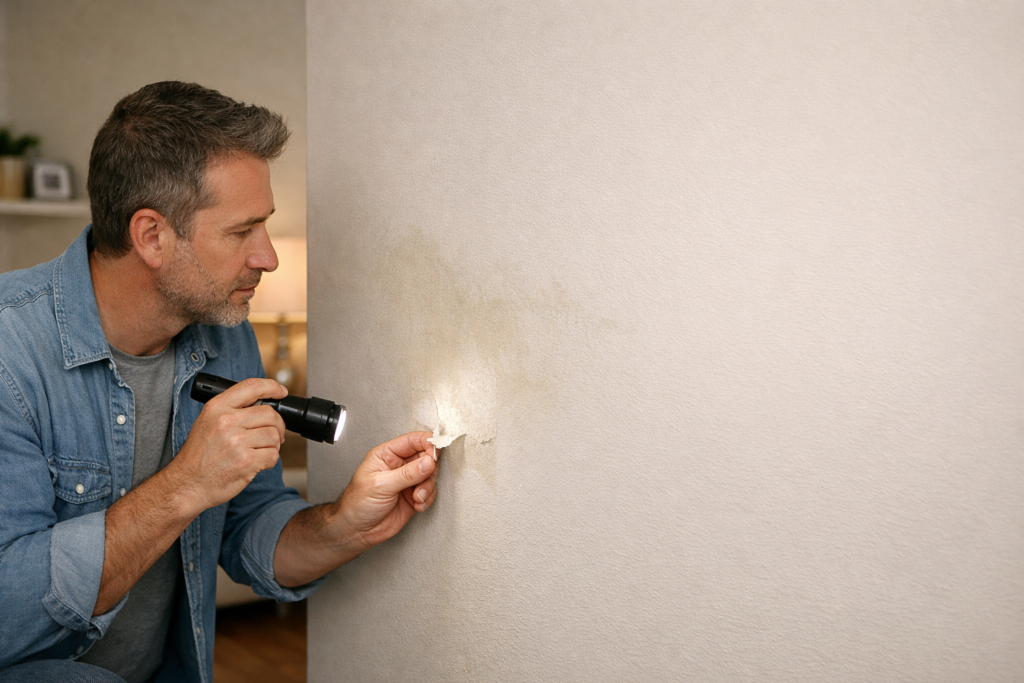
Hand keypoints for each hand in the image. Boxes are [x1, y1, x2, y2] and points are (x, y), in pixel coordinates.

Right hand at [168, 377, 287, 512]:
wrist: (187, 483)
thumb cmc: (198, 456)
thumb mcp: (207, 422)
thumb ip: (231, 410)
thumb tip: (262, 405)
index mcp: (217, 408)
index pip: (251, 387)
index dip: (271, 387)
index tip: (281, 391)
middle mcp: (226, 422)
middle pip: (269, 414)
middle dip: (277, 425)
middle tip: (275, 434)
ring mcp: (237, 442)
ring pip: (274, 435)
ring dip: (273, 445)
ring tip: (261, 450)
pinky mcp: (246, 461)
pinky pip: (273, 455)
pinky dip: (269, 460)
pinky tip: (257, 463)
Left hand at [335, 432, 437, 548]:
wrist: (356, 531)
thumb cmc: (357, 504)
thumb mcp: (380, 485)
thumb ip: (407, 474)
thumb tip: (428, 462)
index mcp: (387, 454)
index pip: (413, 440)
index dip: (428, 444)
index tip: (434, 456)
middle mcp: (399, 465)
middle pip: (426, 457)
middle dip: (429, 470)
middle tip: (423, 481)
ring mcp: (407, 480)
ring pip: (430, 475)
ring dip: (427, 487)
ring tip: (417, 497)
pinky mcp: (414, 495)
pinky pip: (430, 492)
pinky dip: (427, 499)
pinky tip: (417, 505)